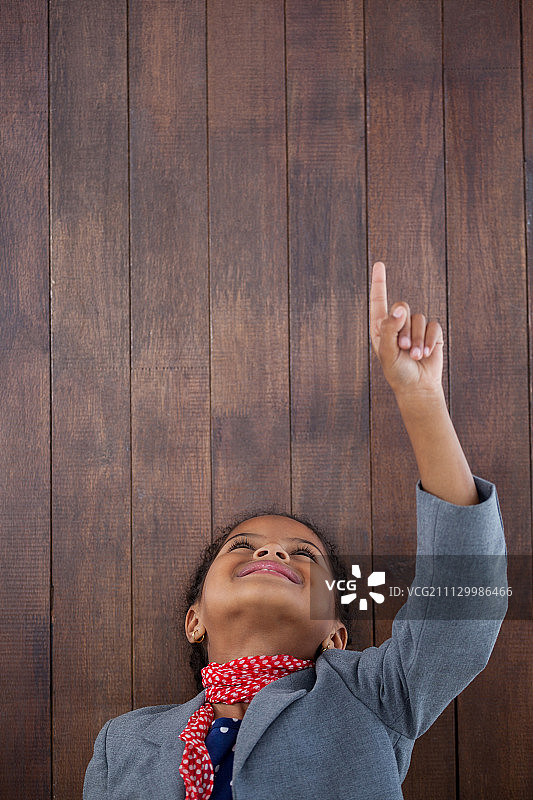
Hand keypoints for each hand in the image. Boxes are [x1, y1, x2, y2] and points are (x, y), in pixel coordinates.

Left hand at [369, 261, 443, 396]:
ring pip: (419, 318)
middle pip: (402, 308)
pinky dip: (429, 341)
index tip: (379, 264)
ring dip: (417, 340)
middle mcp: (398, 324)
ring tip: (415, 356)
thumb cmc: (398, 372)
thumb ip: (390, 329)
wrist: (417, 387)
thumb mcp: (387, 353)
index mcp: (381, 327)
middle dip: (404, 329)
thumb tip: (400, 308)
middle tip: (403, 349)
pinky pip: (433, 326)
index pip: (379, 300)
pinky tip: (426, 354)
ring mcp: (415, 328)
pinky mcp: (432, 333)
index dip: (379, 282)